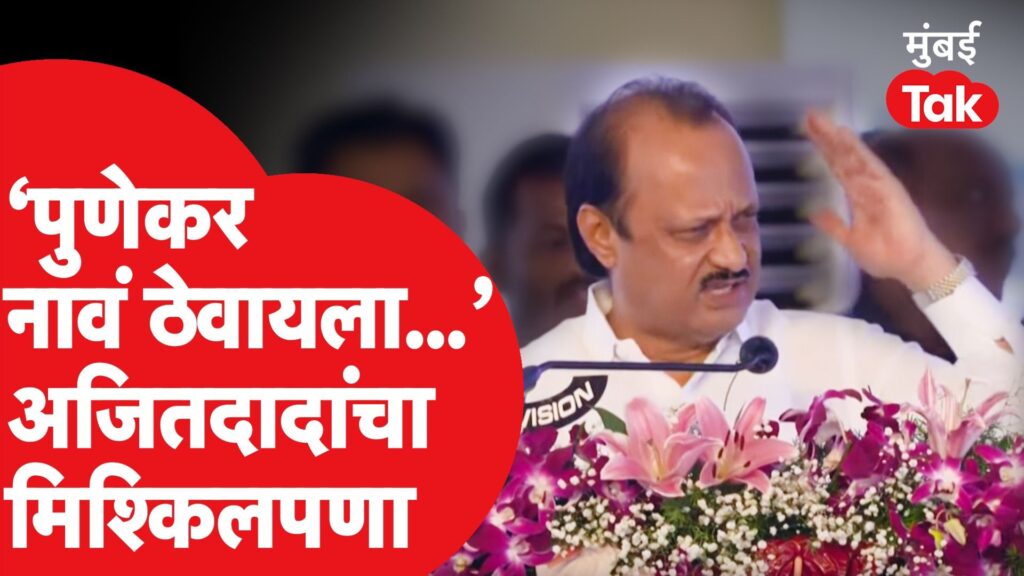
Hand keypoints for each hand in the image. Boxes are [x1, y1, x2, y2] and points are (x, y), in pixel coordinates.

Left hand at [803, 110, 956, 292]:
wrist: (910, 267)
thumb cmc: (886, 255)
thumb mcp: (850, 240)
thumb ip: (833, 225)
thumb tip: (814, 214)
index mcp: (859, 196)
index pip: (838, 167)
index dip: (825, 150)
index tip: (809, 132)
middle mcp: (868, 186)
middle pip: (844, 157)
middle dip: (827, 137)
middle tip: (810, 116)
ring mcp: (879, 186)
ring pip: (855, 157)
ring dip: (839, 139)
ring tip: (823, 121)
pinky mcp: (890, 190)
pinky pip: (871, 167)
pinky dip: (858, 151)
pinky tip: (845, 137)